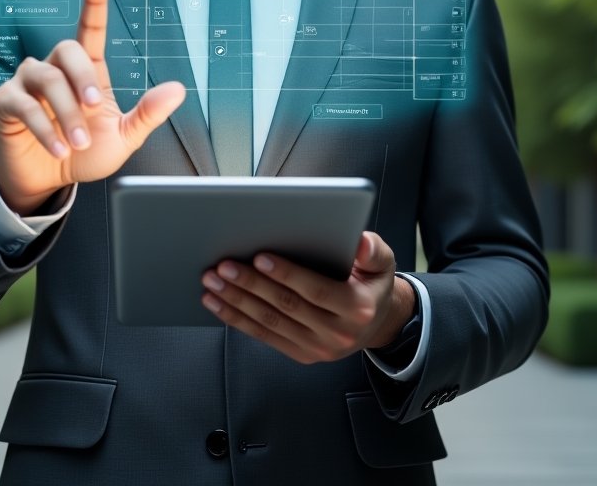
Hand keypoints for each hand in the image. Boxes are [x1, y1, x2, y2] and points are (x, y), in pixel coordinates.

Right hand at [0, 0, 185, 213]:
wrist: (49, 180)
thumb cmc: (84, 152)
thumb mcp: (123, 137)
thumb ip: (148, 113)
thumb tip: (178, 90)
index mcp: (87, 70)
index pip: (90, 29)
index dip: (93, 4)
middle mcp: (56, 68)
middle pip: (68, 49)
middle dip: (83, 77)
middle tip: (94, 106)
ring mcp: (28, 83)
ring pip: (46, 77)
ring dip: (66, 112)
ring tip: (78, 142)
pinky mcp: (6, 102)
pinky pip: (24, 105)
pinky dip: (45, 129)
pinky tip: (59, 148)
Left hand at [200, 232, 414, 362]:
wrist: (377, 322)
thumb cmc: (372, 283)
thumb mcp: (383, 262)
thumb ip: (372, 250)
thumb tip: (358, 243)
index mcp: (357, 307)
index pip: (315, 290)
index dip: (287, 274)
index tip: (260, 257)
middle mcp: (337, 333)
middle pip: (286, 306)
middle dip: (250, 285)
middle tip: (223, 266)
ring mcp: (317, 348)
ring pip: (269, 322)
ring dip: (236, 302)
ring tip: (212, 281)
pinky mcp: (301, 354)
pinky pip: (264, 336)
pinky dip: (237, 319)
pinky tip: (218, 303)